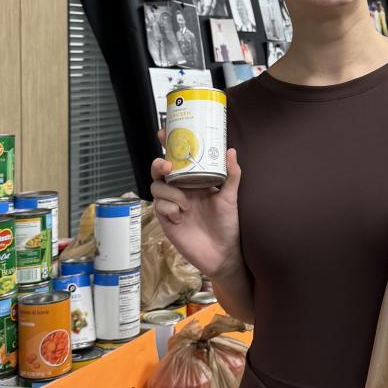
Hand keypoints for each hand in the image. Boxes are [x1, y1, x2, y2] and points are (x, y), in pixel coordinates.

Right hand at [150, 131, 242, 276]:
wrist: (222, 254)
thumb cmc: (228, 225)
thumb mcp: (231, 197)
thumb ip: (231, 174)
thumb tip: (230, 150)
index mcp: (194, 180)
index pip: (178, 159)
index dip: (168, 145)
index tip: (163, 132)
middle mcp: (180, 190)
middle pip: (159, 170)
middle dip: (158, 164)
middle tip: (167, 165)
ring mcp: (171, 204)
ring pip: (156, 187)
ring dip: (170, 192)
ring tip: (186, 205)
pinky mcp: (166, 220)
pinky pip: (160, 206)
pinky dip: (169, 209)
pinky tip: (182, 218)